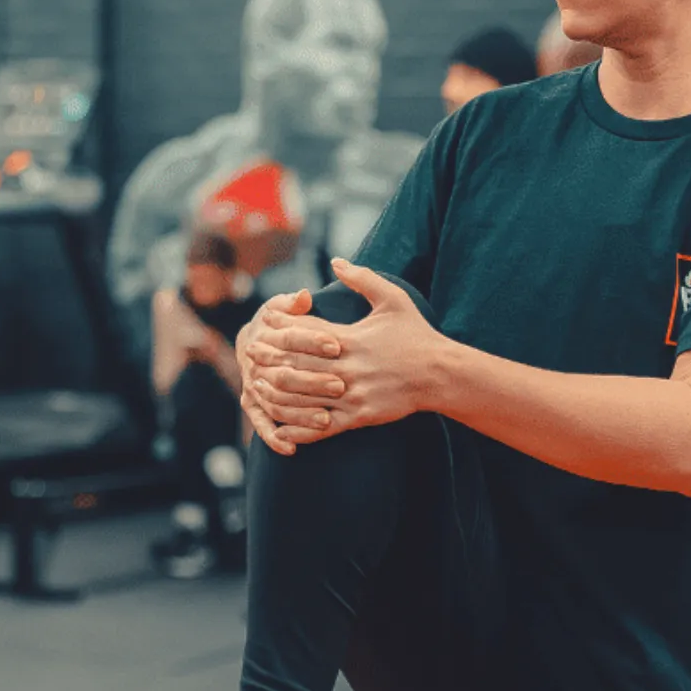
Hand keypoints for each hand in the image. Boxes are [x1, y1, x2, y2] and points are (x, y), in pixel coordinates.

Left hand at [239, 259, 442, 454]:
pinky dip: (298, 430)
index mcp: (350, 339)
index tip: (262, 324)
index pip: (306, 332)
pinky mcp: (358, 417)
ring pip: (303, 397)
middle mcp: (347, 368)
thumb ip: (363, 279)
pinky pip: (321, 427)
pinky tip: (279, 428)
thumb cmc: (416, 335)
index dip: (281, 328)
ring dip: (276, 393)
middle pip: (297, 364)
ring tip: (256, 388)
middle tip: (248, 355)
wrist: (441, 375)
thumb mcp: (394, 299)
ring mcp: (351, 395)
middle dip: (269, 360)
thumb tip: (336, 261)